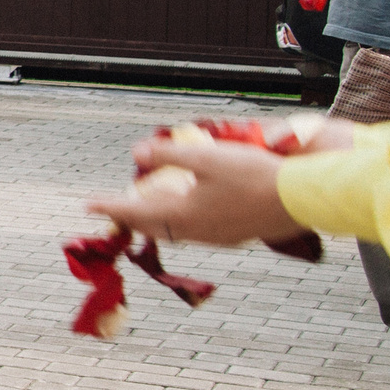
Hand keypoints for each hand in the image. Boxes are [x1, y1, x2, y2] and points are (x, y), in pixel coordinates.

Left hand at [85, 123, 351, 246]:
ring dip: (157, 219)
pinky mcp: (236, 235)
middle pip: (153, 225)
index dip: (110, 205)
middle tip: (113, 208)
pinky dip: (182, 222)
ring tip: (145, 208)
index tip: (87, 205)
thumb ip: (167, 156)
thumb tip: (136, 152)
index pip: (135, 210)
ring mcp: (217, 236)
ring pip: (175, 230)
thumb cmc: (254, 174)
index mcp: (183, 214)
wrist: (302, 199)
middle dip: (130, 215)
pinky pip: (197, 231)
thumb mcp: (206, 158)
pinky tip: (188, 213)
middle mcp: (196, 231)